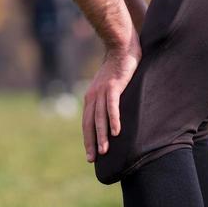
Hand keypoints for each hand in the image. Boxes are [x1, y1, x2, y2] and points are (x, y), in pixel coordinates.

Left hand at [82, 36, 140, 162]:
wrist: (120, 47)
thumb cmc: (118, 68)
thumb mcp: (110, 87)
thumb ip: (109, 100)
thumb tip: (113, 116)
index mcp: (91, 98)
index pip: (87, 123)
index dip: (88, 139)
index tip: (90, 156)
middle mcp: (93, 96)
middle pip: (90, 124)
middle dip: (91, 142)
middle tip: (92, 159)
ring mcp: (102, 91)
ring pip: (100, 118)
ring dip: (101, 135)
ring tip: (104, 151)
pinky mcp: (113, 86)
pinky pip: (112, 106)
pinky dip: (113, 120)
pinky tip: (116, 132)